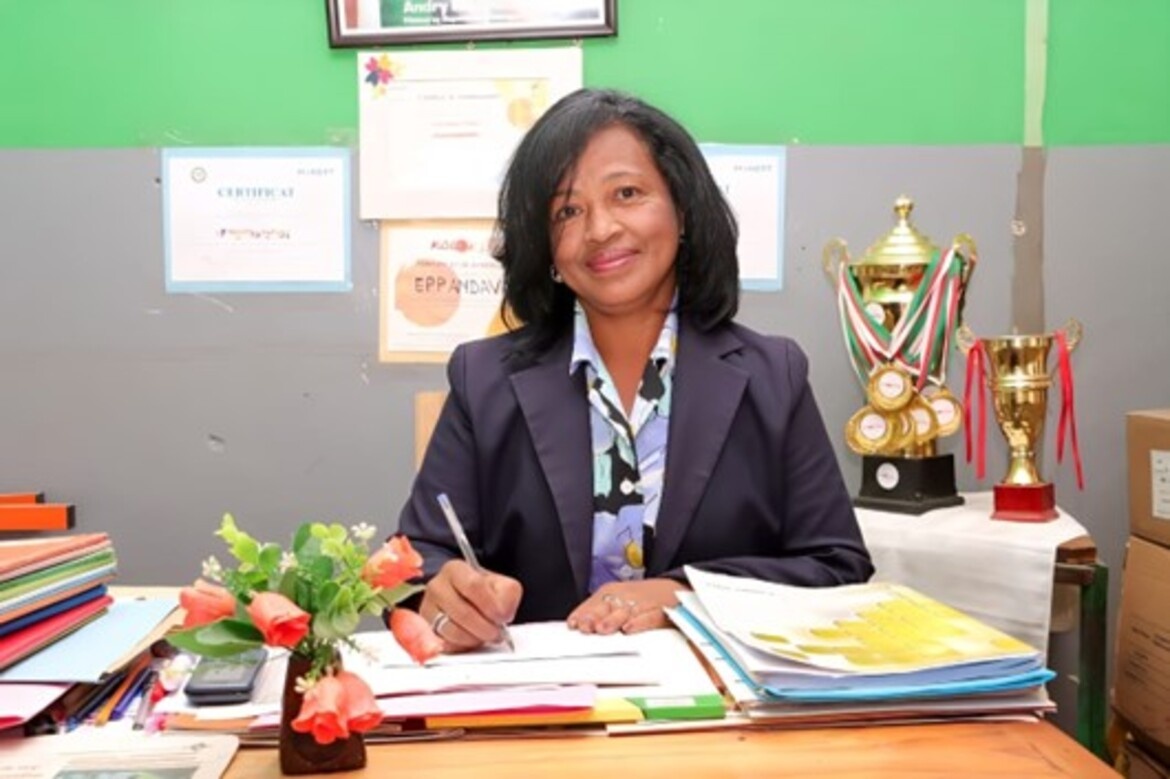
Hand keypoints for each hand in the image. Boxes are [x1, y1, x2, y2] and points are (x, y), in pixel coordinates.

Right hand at [420, 560, 521, 652]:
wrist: (465, 601)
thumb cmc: (482, 593)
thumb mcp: (501, 585)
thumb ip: (507, 594)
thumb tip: (502, 612)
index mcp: (455, 570)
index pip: (474, 585)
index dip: (491, 605)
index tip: (502, 616)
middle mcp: (437, 587)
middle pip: (463, 612)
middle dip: (485, 627)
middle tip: (497, 632)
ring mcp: (428, 609)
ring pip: (453, 631)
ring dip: (475, 638)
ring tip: (484, 634)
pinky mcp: (427, 631)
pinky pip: (446, 644)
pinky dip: (464, 646)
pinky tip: (471, 638)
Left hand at [567, 578, 688, 634]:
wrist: (676, 591)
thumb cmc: (643, 599)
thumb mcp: (617, 601)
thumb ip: (597, 612)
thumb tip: (575, 624)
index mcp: (614, 592)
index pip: (595, 602)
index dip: (584, 614)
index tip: (574, 624)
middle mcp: (627, 596)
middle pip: (608, 605)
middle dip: (596, 616)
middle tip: (586, 626)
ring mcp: (644, 604)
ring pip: (626, 611)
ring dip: (613, 620)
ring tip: (603, 629)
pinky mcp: (662, 612)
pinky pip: (650, 617)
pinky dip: (640, 623)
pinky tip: (629, 629)